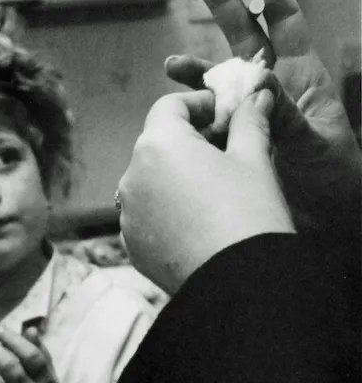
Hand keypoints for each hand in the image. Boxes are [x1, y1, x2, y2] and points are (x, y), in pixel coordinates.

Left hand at [118, 88, 293, 294]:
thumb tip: (255, 98)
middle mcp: (131, 177)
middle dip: (188, 141)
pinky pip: (148, 215)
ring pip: (150, 182)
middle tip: (226, 149)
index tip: (224, 113)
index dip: (199, 105)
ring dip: (175, 177)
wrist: (237, 284)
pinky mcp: (132, 245)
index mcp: (156, 146)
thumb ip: (249, 122)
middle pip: (157, 144)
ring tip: (213, 189)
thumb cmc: (248, 214)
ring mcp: (127, 214)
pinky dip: (167, 210)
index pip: (169, 107)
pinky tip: (198, 220)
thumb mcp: (254, 159)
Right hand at [165, 0, 360, 233]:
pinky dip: (188, 114)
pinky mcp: (229, 140)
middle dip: (223, 3)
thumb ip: (286, 112)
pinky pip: (204, 120)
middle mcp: (270, 88)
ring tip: (172, 65)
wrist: (324, 222)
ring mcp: (247, 114)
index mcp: (299, 76)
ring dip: (194, 70)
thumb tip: (258, 79)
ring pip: (216, 79)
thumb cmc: (335, 179)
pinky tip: (174, 113)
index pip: (282, 20)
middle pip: (243, 34)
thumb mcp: (317, 141)